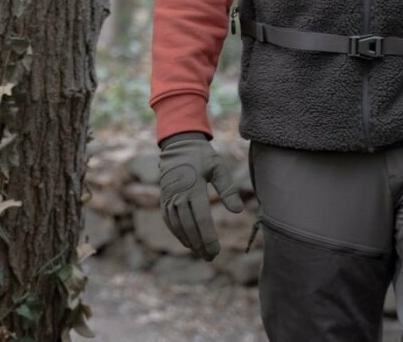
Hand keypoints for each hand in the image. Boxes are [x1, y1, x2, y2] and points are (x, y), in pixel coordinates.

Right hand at [158, 133, 244, 259]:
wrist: (178, 145)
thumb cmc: (202, 156)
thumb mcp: (218, 167)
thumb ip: (228, 189)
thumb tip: (237, 211)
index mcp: (193, 187)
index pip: (201, 218)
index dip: (208, 237)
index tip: (216, 251)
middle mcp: (178, 195)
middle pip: (189, 226)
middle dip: (200, 244)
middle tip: (210, 257)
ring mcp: (169, 197)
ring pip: (177, 226)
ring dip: (189, 242)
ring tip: (201, 253)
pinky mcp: (164, 199)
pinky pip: (169, 220)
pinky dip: (177, 233)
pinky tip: (187, 242)